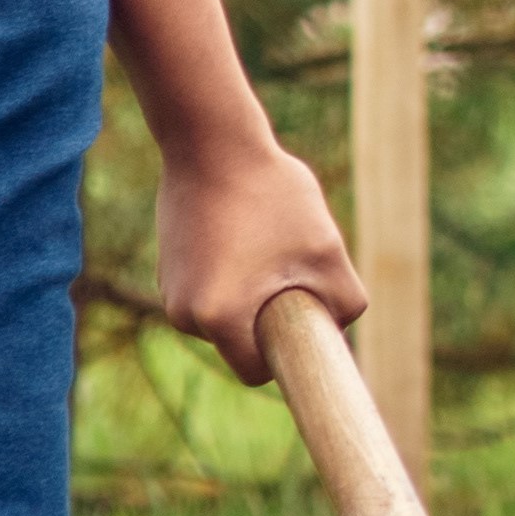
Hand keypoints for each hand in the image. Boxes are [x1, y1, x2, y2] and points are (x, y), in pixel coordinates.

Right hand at [161, 132, 369, 387]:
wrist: (213, 143)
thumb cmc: (273, 196)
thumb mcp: (327, 253)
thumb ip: (345, 305)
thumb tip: (338, 334)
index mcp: (215, 319)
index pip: (255, 371)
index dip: (287, 360)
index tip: (309, 344)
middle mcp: (182, 314)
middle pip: (243, 342)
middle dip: (274, 318)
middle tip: (296, 269)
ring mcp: (169, 291)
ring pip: (230, 315)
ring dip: (256, 293)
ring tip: (268, 242)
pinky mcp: (169, 268)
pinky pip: (214, 291)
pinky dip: (237, 274)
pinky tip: (246, 230)